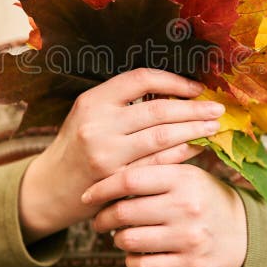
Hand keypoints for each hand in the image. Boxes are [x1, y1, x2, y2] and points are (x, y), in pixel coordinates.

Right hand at [19, 68, 225, 242]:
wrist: (49, 187)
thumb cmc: (77, 145)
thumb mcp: (88, 113)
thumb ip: (122, 101)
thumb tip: (173, 89)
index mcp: (93, 101)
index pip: (141, 79)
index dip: (173, 81)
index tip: (195, 87)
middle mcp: (98, 125)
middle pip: (158, 110)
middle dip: (193, 108)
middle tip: (217, 108)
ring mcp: (107, 155)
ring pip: (162, 138)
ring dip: (193, 130)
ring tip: (213, 126)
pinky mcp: (117, 181)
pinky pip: (158, 164)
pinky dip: (181, 154)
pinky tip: (196, 147)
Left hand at [82, 163, 246, 266]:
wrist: (243, 232)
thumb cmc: (203, 198)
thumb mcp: (186, 176)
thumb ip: (154, 171)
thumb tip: (106, 171)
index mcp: (183, 177)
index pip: (129, 179)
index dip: (102, 188)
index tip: (88, 195)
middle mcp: (186, 206)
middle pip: (124, 212)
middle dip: (104, 217)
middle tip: (99, 220)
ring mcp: (189, 237)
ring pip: (129, 240)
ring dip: (117, 239)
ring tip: (119, 234)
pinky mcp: (190, 264)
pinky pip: (143, 265)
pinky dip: (131, 260)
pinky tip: (134, 253)